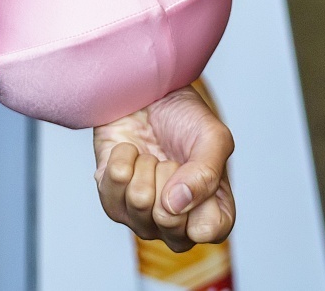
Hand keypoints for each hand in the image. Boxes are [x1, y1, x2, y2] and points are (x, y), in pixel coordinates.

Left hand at [94, 83, 236, 250]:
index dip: (200, 203)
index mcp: (209, 214)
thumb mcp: (213, 137)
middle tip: (171, 159)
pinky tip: (131, 152)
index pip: (208, 232)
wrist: (146, 92)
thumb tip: (175, 206)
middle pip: (169, 222)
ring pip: (139, 202)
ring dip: (146, 166)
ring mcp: (140, 216)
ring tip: (151, 154)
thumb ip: (207, 174)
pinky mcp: (111, 199)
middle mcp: (176, 223)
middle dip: (170, 177)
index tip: (194, 172)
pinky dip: (123, 157)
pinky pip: (112, 185)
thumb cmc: (184, 117)